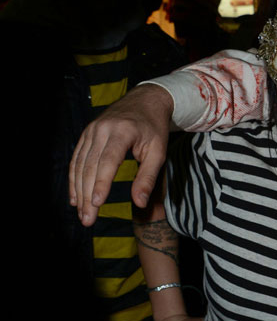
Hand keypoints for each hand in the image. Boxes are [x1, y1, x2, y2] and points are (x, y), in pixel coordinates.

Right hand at [69, 84, 173, 225]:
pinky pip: (76, 159)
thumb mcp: (159, 152)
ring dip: (78, 191)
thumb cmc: (154, 129)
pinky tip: (75, 197)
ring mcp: (91, 130)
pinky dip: (74, 179)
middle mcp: (102, 129)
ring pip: (80, 165)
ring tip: (81, 214)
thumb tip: (140, 203)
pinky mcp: (86, 134)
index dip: (101, 183)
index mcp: (122, 132)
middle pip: (90, 167)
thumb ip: (148, 178)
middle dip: (87, 196)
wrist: (145, 101)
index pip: (108, 161)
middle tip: (87, 219)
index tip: (96, 204)